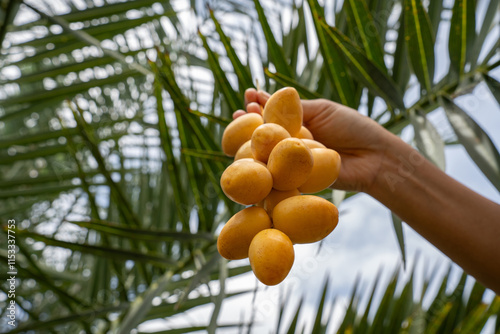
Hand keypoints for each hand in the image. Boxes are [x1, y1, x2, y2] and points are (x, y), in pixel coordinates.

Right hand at [234, 88, 396, 192]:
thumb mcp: (322, 110)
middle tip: (238, 112)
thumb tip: (268, 98)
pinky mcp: (296, 177)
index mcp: (301, 122)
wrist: (373, 156)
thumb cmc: (352, 128)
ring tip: (238, 125)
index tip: (249, 94)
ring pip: (267, 150)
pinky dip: (261, 162)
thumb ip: (296, 108)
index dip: (260, 103)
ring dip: (250, 140)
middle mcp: (294, 141)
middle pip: (266, 131)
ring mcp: (294, 160)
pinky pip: (276, 170)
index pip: (275, 112)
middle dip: (249, 121)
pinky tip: (250, 152)